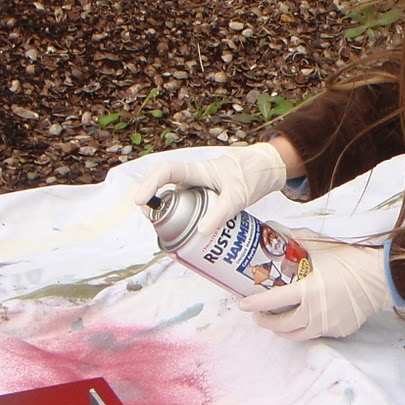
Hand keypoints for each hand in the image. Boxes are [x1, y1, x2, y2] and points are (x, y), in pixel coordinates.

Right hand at [131, 142, 288, 243]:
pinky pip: (186, 206)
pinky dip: (182, 218)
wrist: (265, 170)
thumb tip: (201, 232)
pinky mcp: (202, 197)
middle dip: (152, 201)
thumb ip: (221, 212)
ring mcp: (196, 187)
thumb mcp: (238, 196)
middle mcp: (192, 177)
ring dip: (167, 212)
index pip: (165, 171)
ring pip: (174, 198)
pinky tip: (186, 233)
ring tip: (168, 232)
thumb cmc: (251, 175)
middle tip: (151, 220)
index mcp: (197, 170)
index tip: (140, 201)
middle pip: (162, 184)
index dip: (149, 184)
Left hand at [238, 238, 390, 339]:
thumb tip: (276, 229)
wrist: (380, 277)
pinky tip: (302, 319)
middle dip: (265, 321)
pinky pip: (316, 333)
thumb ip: (297, 239)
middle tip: (258, 315)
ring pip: (296, 335)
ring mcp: (327, 324)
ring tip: (276, 322)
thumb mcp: (321, 247)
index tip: (242, 304)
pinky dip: (305, 327)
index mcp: (307, 290)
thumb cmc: (351, 260)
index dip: (253, 304)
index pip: (272, 301)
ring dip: (282, 330)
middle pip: (281, 325)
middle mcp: (314, 312)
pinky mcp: (338, 330)